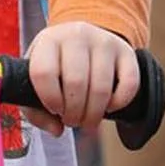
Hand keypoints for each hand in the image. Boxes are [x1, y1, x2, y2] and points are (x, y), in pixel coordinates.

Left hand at [24, 21, 139, 133]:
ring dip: (94, 114)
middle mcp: (77, 35)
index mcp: (49, 41)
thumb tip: (56, 130)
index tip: (54, 110)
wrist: (83, 39)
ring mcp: (104, 41)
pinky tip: (109, 107)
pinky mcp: (126, 51)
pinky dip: (119, 103)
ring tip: (88, 120)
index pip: (44, 72)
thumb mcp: (36, 80)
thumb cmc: (56, 66)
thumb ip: (35, 110)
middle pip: (75, 83)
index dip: (49, 99)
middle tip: (72, 121)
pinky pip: (129, 84)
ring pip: (101, 88)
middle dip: (74, 113)